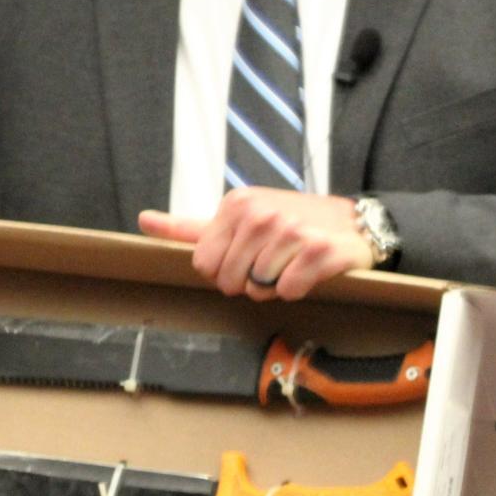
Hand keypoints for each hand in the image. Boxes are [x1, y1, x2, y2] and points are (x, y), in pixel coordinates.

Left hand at [138, 188, 370, 300]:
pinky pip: (289, 290)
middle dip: (249, 281)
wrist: (352, 221)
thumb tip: (144, 221)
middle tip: (271, 262)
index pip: (204, 265)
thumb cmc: (289, 220)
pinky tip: (308, 270)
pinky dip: (298, 288)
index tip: (244, 257)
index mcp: (237, 205)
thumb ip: (190, 227)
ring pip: (260, 288)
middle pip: (230, 281)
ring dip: (274, 286)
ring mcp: (291, 232)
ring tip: (290, 264)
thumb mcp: (237, 217)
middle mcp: (262, 214)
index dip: (224, 270)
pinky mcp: (318, 251)